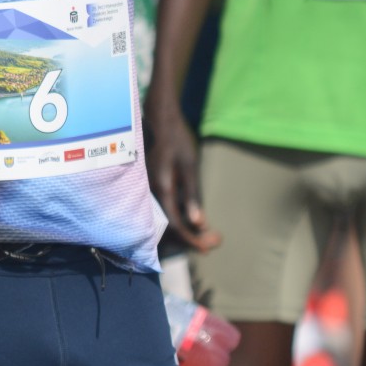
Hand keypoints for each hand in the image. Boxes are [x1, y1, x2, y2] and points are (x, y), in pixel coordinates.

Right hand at [144, 94, 221, 252]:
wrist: (158, 117)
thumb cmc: (175, 138)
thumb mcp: (188, 165)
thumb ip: (191, 194)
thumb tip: (198, 222)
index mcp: (161, 188)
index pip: (175, 224)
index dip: (191, 239)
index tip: (208, 248)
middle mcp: (151, 192)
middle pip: (170, 226)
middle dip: (192, 237)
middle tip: (216, 240)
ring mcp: (149, 189)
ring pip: (167, 218)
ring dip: (187, 228)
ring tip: (209, 231)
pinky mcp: (152, 185)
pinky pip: (164, 208)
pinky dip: (180, 216)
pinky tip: (194, 216)